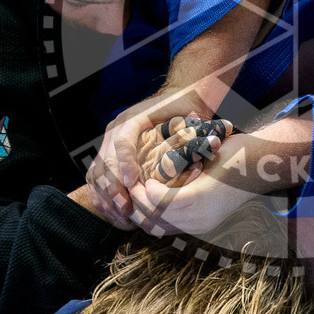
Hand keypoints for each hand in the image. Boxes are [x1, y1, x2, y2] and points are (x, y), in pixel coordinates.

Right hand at [85, 90, 210, 228]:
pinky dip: (101, 196)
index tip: (133, 183)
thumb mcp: (191, 118)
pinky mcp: (108, 153)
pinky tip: (114, 213)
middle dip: (113, 187)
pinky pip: (95, 176)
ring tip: (121, 215)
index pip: (123, 141)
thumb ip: (195, 130)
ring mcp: (109, 140)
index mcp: (133, 118)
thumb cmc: (186, 111)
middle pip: (105, 159)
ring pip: (96, 171)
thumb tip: (217, 140)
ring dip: (106, 196)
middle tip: (126, 208)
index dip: (126, 163)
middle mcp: (116, 127)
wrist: (178, 98)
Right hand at [130, 116, 311, 235]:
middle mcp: (198, 225)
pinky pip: (162, 202)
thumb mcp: (204, 181)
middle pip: (152, 225)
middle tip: (122, 191)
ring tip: (130, 184)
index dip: (140, 215)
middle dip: (133, 209)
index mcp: (199, 224)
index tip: (127, 198)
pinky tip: (146, 181)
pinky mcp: (198, 200)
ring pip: (153, 215)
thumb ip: (183, 188)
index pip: (159, 228)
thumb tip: (160, 186)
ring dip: (137, 200)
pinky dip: (150, 193)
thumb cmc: (232, 166)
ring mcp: (199, 216)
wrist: (260, 160)